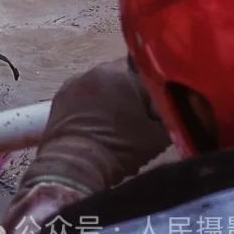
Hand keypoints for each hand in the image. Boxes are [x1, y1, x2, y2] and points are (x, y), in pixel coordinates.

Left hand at [18, 57, 170, 194]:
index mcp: (120, 73)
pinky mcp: (59, 97)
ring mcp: (73, 82)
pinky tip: (97, 126)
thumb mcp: (159, 135)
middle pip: (123, 77)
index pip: (148, 74)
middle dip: (133, 95)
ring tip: (117, 125)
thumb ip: (171, 116)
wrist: (76, 163)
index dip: (157, 93)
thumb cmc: (120, 147)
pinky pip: (83, 97)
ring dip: (111, 99)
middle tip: (140, 120)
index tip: (159, 112)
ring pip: (102, 87)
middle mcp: (94, 70)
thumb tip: (175, 111)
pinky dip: (92, 107)